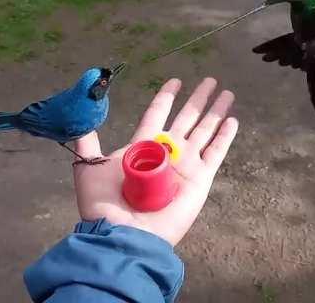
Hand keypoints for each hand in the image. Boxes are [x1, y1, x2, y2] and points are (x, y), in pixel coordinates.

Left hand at [73, 78, 237, 245]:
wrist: (123, 234)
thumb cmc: (104, 203)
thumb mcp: (88, 167)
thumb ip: (87, 142)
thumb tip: (82, 118)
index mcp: (144, 146)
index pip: (158, 114)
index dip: (167, 97)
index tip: (176, 81)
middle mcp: (168, 151)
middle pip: (187, 117)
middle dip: (198, 99)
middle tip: (210, 80)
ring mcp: (186, 164)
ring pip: (205, 129)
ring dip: (216, 111)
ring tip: (227, 92)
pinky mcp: (200, 178)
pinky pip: (216, 153)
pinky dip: (225, 137)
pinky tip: (233, 120)